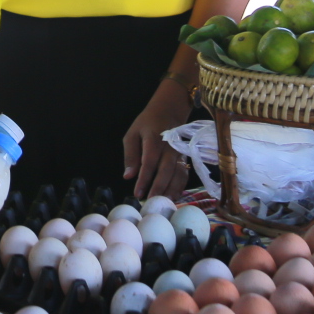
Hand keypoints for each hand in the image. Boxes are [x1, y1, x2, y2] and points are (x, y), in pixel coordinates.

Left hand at [122, 80, 192, 198]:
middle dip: (158, 188)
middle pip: (166, 170)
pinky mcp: (185, 157)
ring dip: (171, 190)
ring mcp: (179, 153)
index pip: (149, 162)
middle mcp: (169, 147)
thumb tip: (128, 176)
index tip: (137, 193)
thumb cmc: (147, 124)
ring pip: (178, 174)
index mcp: (153, 140)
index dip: (144, 179)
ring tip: (163, 202)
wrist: (169, 111)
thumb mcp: (132, 134)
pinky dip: (180, 186)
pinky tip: (174, 196)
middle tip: (150, 202)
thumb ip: (130, 155)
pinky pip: (184, 173)